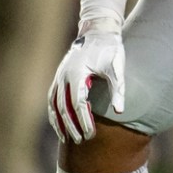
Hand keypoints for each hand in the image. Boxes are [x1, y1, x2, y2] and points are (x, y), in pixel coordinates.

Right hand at [48, 19, 124, 143]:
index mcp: (77, 73)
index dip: (84, 120)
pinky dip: (54, 113)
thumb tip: (120, 112)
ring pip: (53, 104)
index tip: (91, 134)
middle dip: (72, 126)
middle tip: (82, 140)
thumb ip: (118, 89)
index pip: (78, 103)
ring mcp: (59, 75)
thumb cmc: (110, 50)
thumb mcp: (117, 68)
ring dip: (59, 122)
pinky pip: (52, 98)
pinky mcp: (59, 76)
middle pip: (63, 107)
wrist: (98, 31)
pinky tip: (60, 124)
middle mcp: (64, 75)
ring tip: (66, 139)